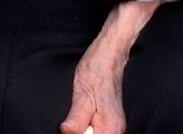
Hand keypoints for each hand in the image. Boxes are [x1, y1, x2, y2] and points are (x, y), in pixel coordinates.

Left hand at [59, 0, 160, 133]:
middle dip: (80, 132)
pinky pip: (96, 130)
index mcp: (110, 128)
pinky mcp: (110, 119)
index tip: (71, 127)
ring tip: (78, 115)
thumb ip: (75, 120)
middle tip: (73, 120)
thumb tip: (66, 133)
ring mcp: (115, 125)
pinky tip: (82, 114)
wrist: (108, 55)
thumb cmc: (96, 71)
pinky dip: (86, 125)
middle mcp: (116, 130)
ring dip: (82, 129)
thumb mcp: (81, 96)